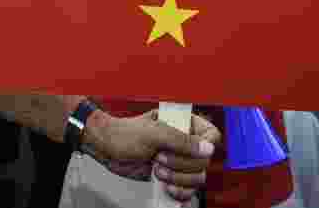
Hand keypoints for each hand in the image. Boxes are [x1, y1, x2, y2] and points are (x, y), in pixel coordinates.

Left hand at [82, 109, 218, 203]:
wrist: (107, 148)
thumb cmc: (125, 134)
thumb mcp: (153, 134)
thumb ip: (181, 141)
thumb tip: (208, 149)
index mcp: (184, 124)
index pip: (211, 135)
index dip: (205, 147)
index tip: (189, 152)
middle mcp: (185, 142)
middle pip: (204, 162)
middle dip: (181, 166)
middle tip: (159, 158)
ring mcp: (179, 161)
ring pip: (197, 179)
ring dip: (178, 180)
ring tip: (157, 170)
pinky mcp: (172, 177)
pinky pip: (188, 191)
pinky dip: (180, 194)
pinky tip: (167, 190)